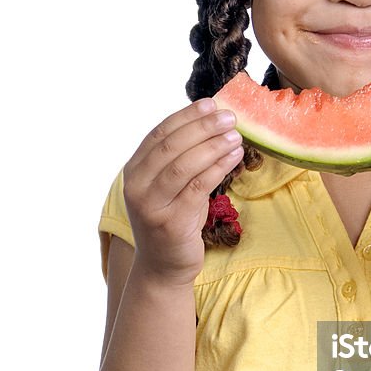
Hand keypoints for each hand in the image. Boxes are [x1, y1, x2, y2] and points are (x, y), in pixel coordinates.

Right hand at [122, 98, 243, 285]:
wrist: (164, 266)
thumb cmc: (173, 219)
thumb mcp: (169, 186)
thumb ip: (179, 159)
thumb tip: (210, 122)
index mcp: (134, 171)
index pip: (159, 134)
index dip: (186, 117)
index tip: (211, 104)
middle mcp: (136, 186)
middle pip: (171, 146)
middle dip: (202, 127)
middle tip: (229, 117)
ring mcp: (151, 206)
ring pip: (184, 166)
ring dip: (213, 146)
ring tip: (236, 135)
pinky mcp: (171, 223)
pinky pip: (197, 188)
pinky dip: (217, 168)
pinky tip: (234, 158)